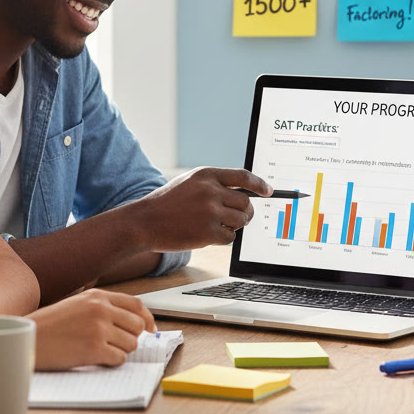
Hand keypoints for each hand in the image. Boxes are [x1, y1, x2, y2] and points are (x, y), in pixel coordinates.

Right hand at [30, 289, 155, 370]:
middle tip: (118, 343)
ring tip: (100, 349)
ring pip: (131, 344)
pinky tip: (95, 358)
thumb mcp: (78, 304)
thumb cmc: (51, 324)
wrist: (30, 339)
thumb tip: (135, 321)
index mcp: (98, 296)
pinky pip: (119, 359)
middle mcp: (101, 310)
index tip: (150, 329)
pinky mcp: (94, 350)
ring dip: (120, 350)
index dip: (147, 318)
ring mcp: (99, 329)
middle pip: (137, 325)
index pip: (136, 304)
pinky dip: (111, 361)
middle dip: (132, 337)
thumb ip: (103, 307)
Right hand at [133, 167, 272, 250]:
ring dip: (234, 225)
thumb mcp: (189, 182)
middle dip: (245, 211)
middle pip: (245, 202)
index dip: (259, 184)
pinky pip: (231, 237)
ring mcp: (210, 212)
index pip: (242, 177)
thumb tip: (243, 191)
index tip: (268, 191)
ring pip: (241, 220)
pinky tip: (208, 235)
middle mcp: (210, 191)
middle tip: (238, 217)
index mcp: (205, 175)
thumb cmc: (166, 203)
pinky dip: (224, 238)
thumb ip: (213, 184)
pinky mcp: (208, 232)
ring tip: (217, 225)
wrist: (144, 222)